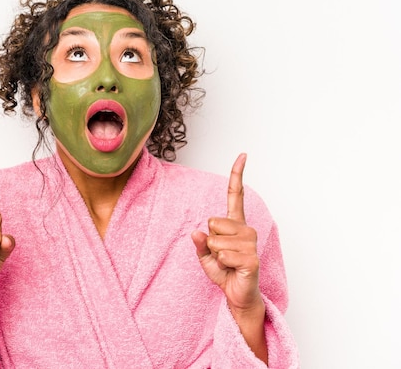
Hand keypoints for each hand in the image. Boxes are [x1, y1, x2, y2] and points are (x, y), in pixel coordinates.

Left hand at [191, 153, 261, 312]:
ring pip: (216, 240)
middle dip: (211, 241)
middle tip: (221, 254)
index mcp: (235, 224)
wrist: (237, 294)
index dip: (238, 175)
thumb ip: (200, 243)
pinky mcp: (252, 258)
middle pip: (213, 222)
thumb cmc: (224, 271)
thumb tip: (196, 231)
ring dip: (216, 255)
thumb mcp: (205, 256)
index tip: (243, 155)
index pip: (236, 195)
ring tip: (227, 262)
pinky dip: (222, 264)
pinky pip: (224, 255)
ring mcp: (251, 243)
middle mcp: (246, 229)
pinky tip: (232, 269)